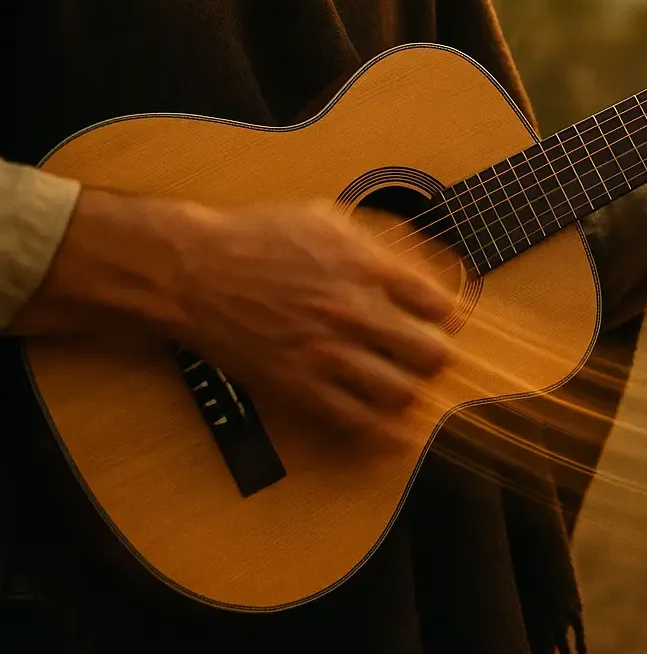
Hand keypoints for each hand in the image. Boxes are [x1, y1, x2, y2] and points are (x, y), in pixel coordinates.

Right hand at [17, 193, 453, 439]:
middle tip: (428, 354)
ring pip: (401, 392)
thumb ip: (374, 243)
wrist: (195, 270)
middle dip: (437, 355)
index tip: (440, 318)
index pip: (437, 303)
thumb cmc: (258, 237)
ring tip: (406, 384)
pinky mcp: (300, 386)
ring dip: (412, 390)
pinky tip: (398, 434)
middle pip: (430, 352)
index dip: (445, 314)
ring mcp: (328, 353)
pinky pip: (356, 421)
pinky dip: (385, 433)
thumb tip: (415, 266)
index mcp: (365, 267)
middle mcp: (354, 311)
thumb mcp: (325, 218)